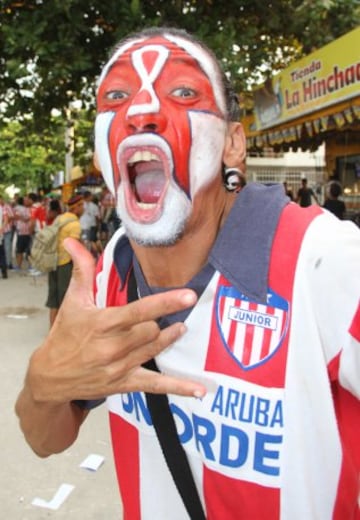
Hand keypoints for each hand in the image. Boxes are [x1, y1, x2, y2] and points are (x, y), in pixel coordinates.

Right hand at [28, 238, 206, 403]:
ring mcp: (119, 367)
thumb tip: (72, 240)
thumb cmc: (64, 336)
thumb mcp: (72, 301)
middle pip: (152, 331)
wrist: (49, 377)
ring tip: (180, 329)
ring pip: (155, 349)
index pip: (139, 311)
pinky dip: (179, 388)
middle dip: (162, 321)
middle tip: (170, 313)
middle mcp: (112, 347)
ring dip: (170, 338)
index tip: (188, 295)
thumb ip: (81, 270)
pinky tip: (199, 390)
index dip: (165, 302)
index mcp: (102, 323)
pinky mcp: (124, 384)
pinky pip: (155, 386)